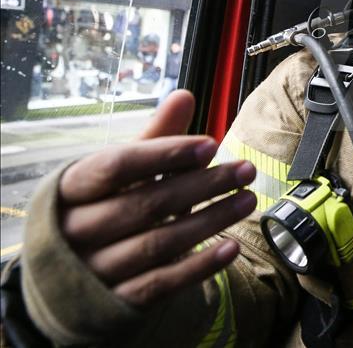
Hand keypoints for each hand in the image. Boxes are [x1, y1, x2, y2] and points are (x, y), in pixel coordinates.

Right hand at [58, 91, 256, 307]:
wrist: (61, 281)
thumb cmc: (96, 209)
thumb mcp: (116, 173)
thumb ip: (153, 138)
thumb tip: (184, 95)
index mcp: (69, 189)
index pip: (116, 166)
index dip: (164, 153)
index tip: (210, 144)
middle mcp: (75, 231)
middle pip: (145, 203)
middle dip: (202, 185)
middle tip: (245, 169)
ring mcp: (92, 270)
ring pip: (158, 243)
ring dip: (210, 220)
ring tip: (247, 200)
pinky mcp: (114, 302)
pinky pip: (162, 283)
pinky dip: (200, 265)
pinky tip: (232, 247)